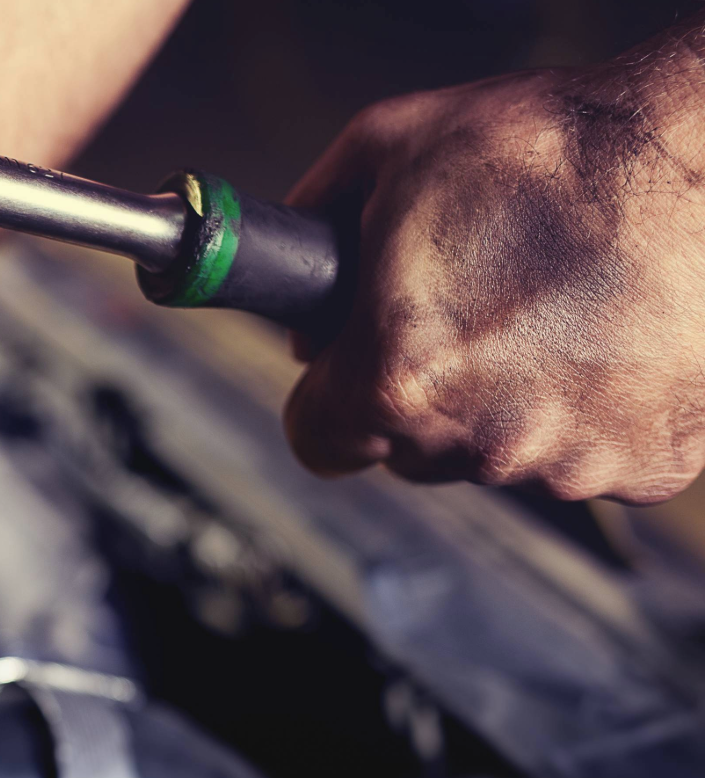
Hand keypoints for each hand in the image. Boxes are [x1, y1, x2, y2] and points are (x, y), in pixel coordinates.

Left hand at [283, 40, 704, 503]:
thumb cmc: (559, 148)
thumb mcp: (386, 151)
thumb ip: (311, 227)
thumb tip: (292, 278)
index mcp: (402, 376)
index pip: (317, 440)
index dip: (326, 396)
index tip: (346, 373)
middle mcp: (483, 437)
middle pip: (407, 448)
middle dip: (419, 390)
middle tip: (467, 311)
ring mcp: (573, 460)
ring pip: (496, 455)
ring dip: (506, 402)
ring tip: (545, 311)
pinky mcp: (649, 464)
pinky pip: (588, 455)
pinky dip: (590, 411)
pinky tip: (603, 339)